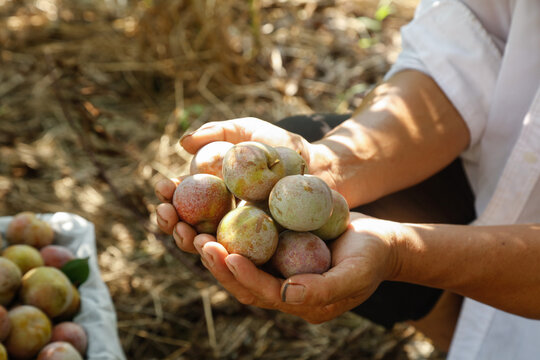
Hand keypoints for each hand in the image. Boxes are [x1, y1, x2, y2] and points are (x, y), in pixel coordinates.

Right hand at [154, 117, 315, 251]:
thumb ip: (217, 132)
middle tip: (168, 215)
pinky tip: (215, 249)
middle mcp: (219, 214)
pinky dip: (223, 254)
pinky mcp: (258, 249)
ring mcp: (238, 234)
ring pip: (206, 244)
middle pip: (186, 225)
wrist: (319, 166)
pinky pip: (237, 254)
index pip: (181, 197)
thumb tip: (183, 143)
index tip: (162, 187)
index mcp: (211, 190)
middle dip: (170, 223)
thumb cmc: (281, 145)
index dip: (167, 195)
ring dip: (189, 242)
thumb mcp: (247, 130)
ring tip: (186, 234)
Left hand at [192, 212, 398, 323]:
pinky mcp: (278, 244)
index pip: (262, 292)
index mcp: (296, 301)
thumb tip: (287, 295)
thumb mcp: (356, 274)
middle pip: (241, 278)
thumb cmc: (372, 257)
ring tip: (193, 227)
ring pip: (240, 258)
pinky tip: (215, 207)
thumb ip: (324, 289)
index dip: (242, 275)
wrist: (381, 240)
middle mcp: (281, 286)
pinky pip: (250, 237)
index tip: (226, 255)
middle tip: (196, 239)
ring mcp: (278, 265)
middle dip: (217, 261)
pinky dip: (231, 226)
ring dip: (216, 244)